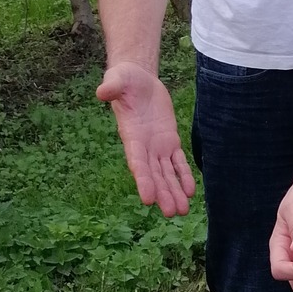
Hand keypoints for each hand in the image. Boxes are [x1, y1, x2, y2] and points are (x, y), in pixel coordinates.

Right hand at [96, 59, 195, 215]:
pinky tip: (191, 192)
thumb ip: (111, 86)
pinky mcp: (170, 140)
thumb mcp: (117, 79)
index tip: (148, 199)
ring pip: (167, 173)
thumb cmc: (124, 79)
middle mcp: (144, 146)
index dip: (143, 180)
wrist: (139, 79)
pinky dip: (184, 175)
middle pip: (154, 174)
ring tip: (182, 211)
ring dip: (174, 191)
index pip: (137, 162)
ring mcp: (157, 145)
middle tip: (170, 213)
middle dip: (162, 192)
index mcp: (131, 136)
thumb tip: (101, 92)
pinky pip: (178, 161)